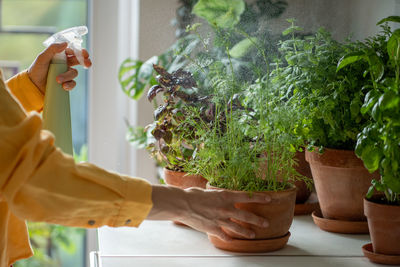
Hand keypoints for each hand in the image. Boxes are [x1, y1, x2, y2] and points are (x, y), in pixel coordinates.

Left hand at [28, 42, 91, 93]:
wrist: (33, 85)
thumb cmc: (36, 69)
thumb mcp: (42, 58)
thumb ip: (52, 49)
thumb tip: (65, 44)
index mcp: (61, 55)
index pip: (73, 51)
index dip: (81, 52)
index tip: (85, 54)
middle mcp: (65, 63)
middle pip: (79, 61)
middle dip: (85, 61)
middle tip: (87, 64)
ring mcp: (66, 73)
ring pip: (74, 73)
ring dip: (67, 76)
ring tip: (58, 80)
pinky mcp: (66, 83)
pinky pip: (72, 83)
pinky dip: (69, 85)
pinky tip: (63, 86)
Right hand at [147, 185, 270, 240]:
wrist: (182, 204)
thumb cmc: (193, 195)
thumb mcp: (209, 191)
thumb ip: (219, 195)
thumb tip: (223, 195)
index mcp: (226, 195)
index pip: (247, 196)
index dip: (259, 198)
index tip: (269, 199)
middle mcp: (226, 208)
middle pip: (246, 215)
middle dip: (258, 220)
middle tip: (266, 223)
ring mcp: (220, 220)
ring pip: (238, 228)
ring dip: (247, 232)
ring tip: (253, 235)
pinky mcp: (213, 229)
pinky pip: (225, 235)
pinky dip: (229, 238)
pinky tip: (233, 240)